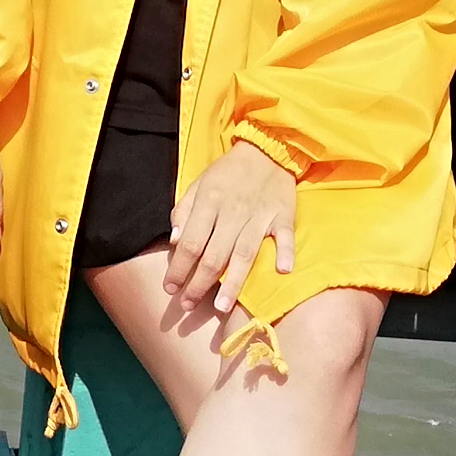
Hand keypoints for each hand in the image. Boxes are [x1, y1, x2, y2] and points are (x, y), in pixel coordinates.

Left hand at [164, 140, 296, 318]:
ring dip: (233, 282)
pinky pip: (285, 236)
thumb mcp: (198, 185)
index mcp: (209, 202)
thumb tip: (176, 242)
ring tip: (222, 307)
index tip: (170, 288)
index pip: (190, 242)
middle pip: (214, 255)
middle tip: (188, 306)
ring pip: (245, 254)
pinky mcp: (283, 215)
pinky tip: (282, 271)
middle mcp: (232, 212)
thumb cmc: (228, 172)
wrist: (266, 149)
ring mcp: (260, 215)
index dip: (178, 268)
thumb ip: (184, 211)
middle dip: (199, 284)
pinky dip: (286, 253)